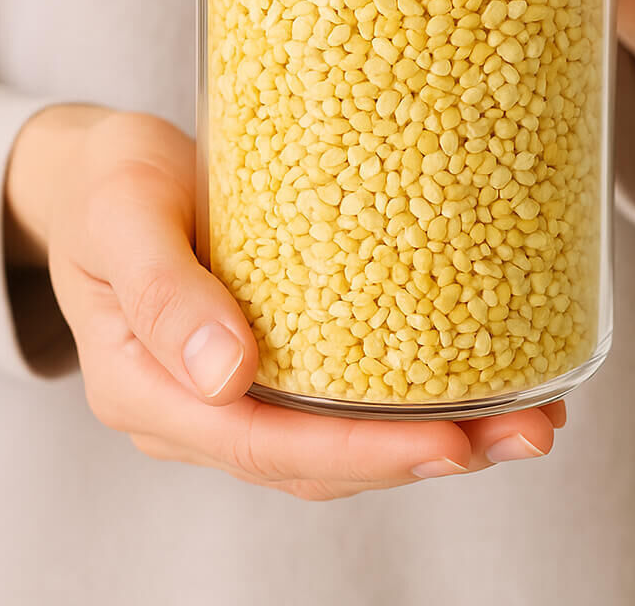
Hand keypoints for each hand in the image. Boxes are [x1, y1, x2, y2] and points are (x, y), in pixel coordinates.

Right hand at [5, 107, 565, 499]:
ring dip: (437, 435)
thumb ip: (162, 292)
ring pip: (341, 437)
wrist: (106, 175)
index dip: (359, 455)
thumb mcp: (123, 218)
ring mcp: (240, 390)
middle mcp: (201, 407)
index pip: (261, 446)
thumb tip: (225, 376)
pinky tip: (479, 376)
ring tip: (528, 418)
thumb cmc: (109, 188)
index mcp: (151, 390)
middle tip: (525, 433)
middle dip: (426, 455)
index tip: (449, 445)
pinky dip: (412, 396)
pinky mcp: (276, 356)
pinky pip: (344, 395)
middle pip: (319, 459)